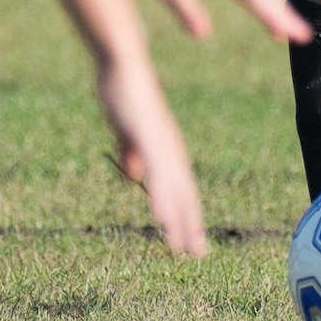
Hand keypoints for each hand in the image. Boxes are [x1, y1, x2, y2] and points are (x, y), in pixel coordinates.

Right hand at [98, 53, 208, 256]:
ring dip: (177, 219)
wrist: (123, 65)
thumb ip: (133, 152)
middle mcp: (171, 150)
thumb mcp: (128, 131)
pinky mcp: (149, 137)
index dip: (187, 216)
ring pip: (173, 189)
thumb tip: (134, 176)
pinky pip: (156, 172)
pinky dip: (160, 195)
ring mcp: (161, 145)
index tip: (191, 242)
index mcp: (167, 150)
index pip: (182, 190)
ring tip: (182, 245)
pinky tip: (161, 215)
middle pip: (185, 194)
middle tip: (198, 255)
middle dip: (190, 226)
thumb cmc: (124, 95)